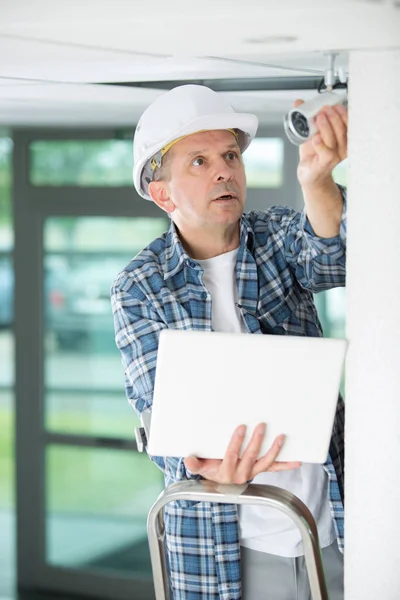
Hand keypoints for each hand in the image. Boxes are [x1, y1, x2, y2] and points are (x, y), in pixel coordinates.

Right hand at [184, 423, 301, 484]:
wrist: (218, 483)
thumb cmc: (209, 469)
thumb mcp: (200, 467)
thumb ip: (195, 464)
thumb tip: (188, 458)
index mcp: (226, 471)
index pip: (232, 455)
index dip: (236, 442)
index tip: (241, 427)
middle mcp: (241, 474)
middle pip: (250, 456)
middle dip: (257, 441)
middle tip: (261, 426)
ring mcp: (252, 472)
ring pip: (265, 462)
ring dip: (274, 450)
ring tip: (281, 437)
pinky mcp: (259, 470)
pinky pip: (273, 468)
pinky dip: (285, 465)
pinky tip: (297, 461)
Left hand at [295, 98, 347, 188]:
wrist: (310, 174)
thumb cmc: (314, 154)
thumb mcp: (311, 133)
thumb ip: (307, 118)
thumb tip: (299, 103)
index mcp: (342, 139)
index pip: (348, 124)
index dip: (343, 114)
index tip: (335, 105)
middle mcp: (341, 148)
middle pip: (341, 130)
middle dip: (333, 117)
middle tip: (324, 109)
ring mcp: (334, 157)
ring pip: (333, 140)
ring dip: (326, 127)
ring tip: (318, 118)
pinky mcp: (325, 164)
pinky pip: (326, 153)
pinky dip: (320, 144)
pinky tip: (315, 138)